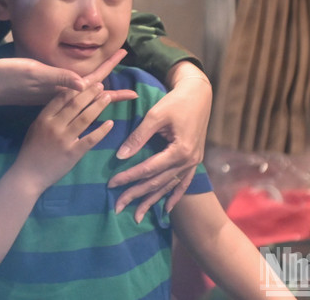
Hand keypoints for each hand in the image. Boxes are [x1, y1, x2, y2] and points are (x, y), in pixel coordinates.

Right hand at [0, 49, 135, 107]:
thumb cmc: (7, 76)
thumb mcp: (33, 72)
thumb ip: (58, 78)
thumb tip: (84, 84)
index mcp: (59, 87)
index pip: (91, 78)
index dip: (107, 66)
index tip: (123, 55)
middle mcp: (58, 94)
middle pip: (91, 90)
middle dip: (111, 85)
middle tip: (131, 85)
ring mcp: (51, 98)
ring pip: (82, 97)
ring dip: (99, 95)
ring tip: (117, 95)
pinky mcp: (42, 99)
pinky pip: (69, 101)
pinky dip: (79, 99)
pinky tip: (82, 99)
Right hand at [12, 84, 113, 192]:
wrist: (28, 175)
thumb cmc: (31, 151)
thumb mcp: (36, 128)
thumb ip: (49, 115)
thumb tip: (65, 101)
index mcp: (44, 118)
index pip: (62, 98)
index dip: (76, 88)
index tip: (87, 80)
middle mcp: (54, 126)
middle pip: (75, 105)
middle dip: (90, 93)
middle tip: (101, 85)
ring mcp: (64, 140)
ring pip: (85, 118)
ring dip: (98, 106)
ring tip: (108, 97)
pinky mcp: (72, 153)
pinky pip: (90, 139)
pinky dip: (102, 131)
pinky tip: (110, 123)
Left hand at [108, 61, 211, 220]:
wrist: (198, 94)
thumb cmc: (175, 102)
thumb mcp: (155, 115)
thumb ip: (139, 137)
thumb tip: (120, 156)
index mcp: (180, 151)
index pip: (148, 169)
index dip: (128, 177)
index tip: (111, 184)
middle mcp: (188, 161)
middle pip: (157, 182)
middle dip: (136, 195)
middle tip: (117, 207)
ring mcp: (193, 163)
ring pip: (168, 186)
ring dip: (152, 201)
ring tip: (137, 216)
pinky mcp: (194, 160)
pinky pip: (182, 183)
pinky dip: (173, 196)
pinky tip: (165, 209)